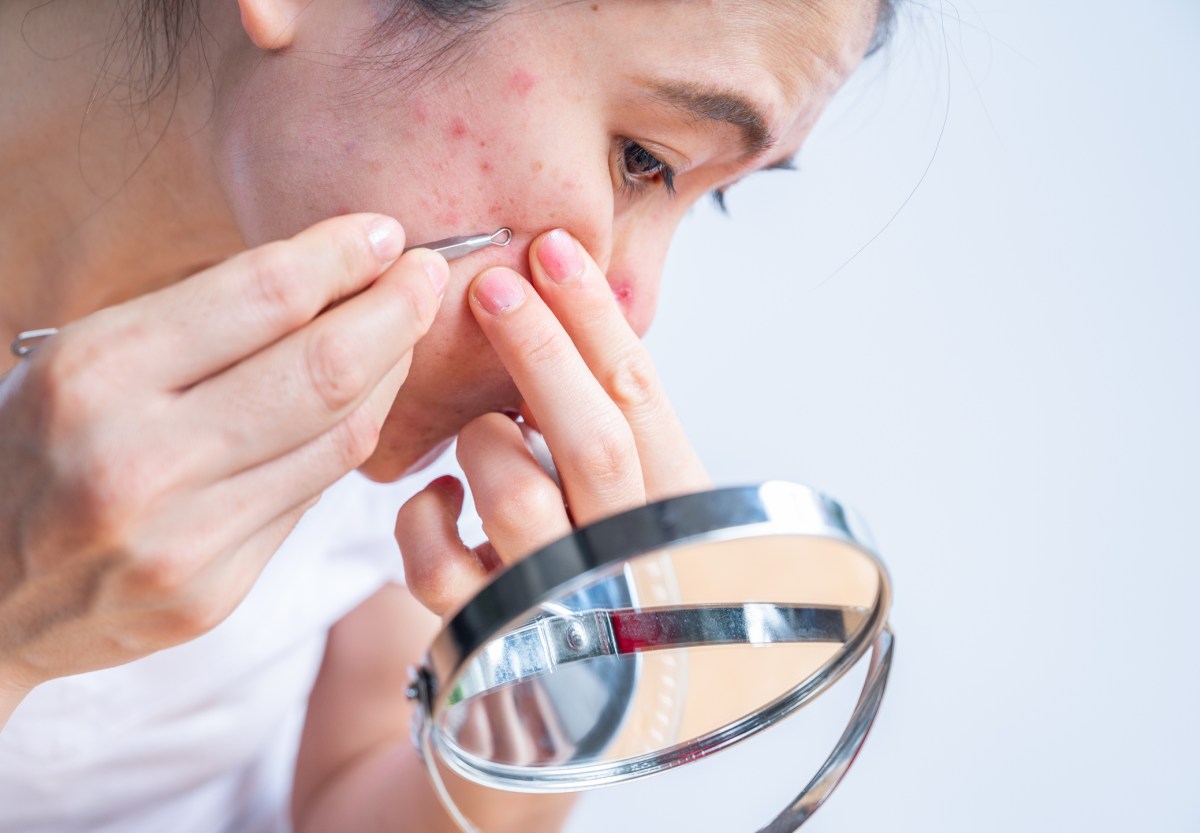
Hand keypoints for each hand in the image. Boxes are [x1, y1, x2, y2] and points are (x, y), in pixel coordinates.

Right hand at [0, 214, 445, 714]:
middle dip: (398, 311)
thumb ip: (200, 323)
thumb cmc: (35, 451)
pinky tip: (360, 403)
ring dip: (390, 373)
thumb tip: (332, 275)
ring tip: (403, 333)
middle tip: (430, 276)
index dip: (343, 256)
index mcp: (94, 374)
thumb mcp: (83, 359)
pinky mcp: (215, 595)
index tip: (387, 233)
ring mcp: (181, 539)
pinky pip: (314, 497)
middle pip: (324, 369)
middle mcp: (138, 458)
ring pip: (340, 438)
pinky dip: (349, 439)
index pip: (262, 295)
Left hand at [396, 228, 709, 617]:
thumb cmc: (614, 570)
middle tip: (494, 282)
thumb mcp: (640, 497)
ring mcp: (561, 604)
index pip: (640, 398)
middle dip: (541, 349)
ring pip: (518, 496)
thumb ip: (620, 426)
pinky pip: (441, 566)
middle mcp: (628, 560)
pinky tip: (441, 497)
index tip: (553, 248)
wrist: (601, 700)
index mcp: (675, 512)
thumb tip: (575, 308)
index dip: (594, 319)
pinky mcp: (492, 639)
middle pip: (592, 439)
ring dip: (486, 442)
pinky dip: (425, 517)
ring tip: (484, 429)